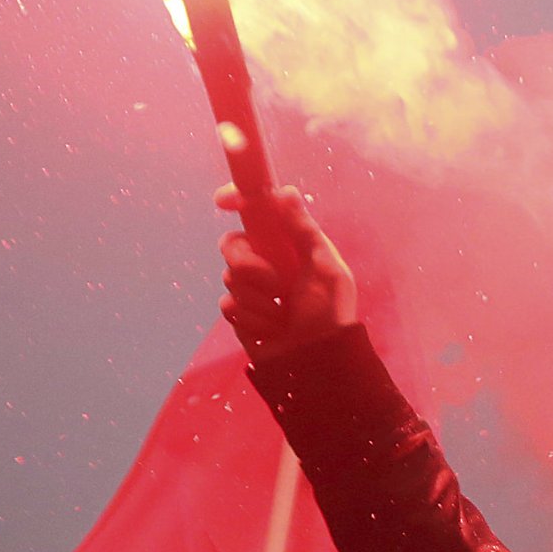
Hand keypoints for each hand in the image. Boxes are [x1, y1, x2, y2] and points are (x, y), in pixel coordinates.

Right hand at [217, 182, 356, 361]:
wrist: (315, 360)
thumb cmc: (329, 313)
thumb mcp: (323, 268)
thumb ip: (303, 231)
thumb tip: (285, 191)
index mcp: (289, 244)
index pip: (256, 212)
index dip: (236, 198)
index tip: (223, 201)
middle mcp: (268, 260)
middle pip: (232, 244)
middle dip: (251, 267)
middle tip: (279, 285)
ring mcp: (251, 286)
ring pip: (229, 277)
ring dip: (260, 300)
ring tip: (284, 314)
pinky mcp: (240, 311)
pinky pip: (228, 305)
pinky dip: (253, 319)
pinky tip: (272, 328)